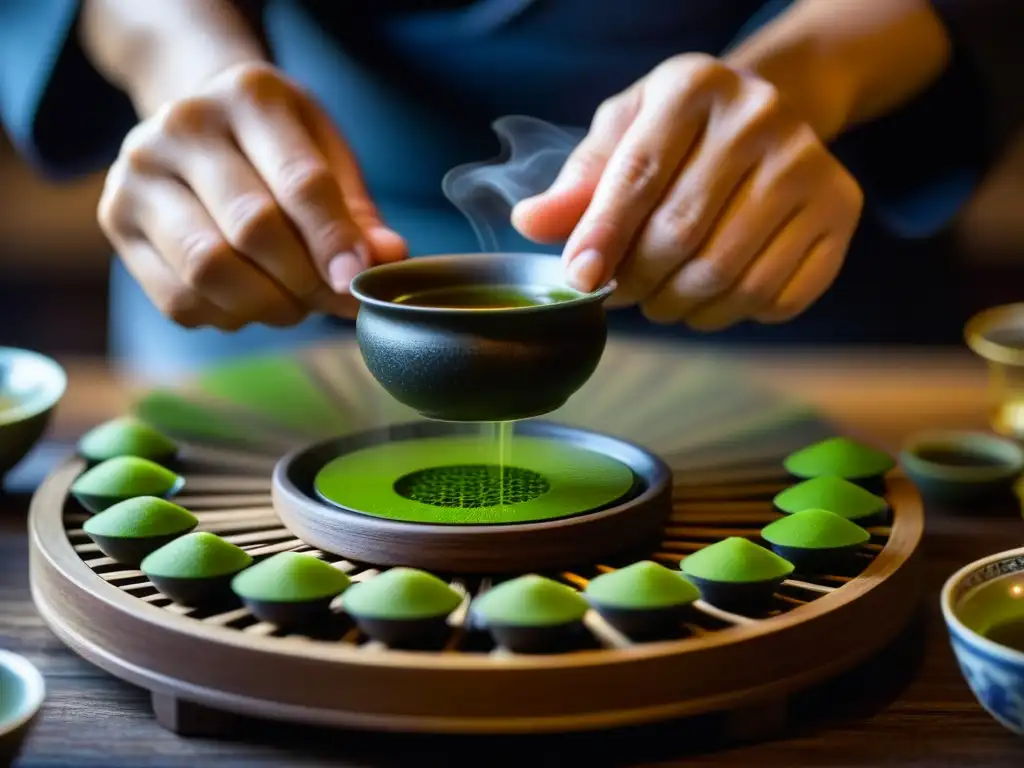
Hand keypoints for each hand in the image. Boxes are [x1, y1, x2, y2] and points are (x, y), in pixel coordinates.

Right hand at [98, 62, 405, 330]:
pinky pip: (179, 298)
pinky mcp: (117, 221)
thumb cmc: (278, 148)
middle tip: (330, 298)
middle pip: (253, 228)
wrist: (199, 128)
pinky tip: (250, 301)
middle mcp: (183, 125)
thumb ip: (358, 214)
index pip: (301, 182)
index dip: (334, 241)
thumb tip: (388, 260)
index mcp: (250, 96)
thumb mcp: (327, 158)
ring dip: (266, 304)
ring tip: (293, 302)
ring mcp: (139, 173)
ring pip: (209, 269)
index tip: (356, 280)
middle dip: (304, 280)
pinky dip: (228, 316)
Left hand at [512, 54, 862, 329]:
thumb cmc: (678, 133)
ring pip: (730, 276)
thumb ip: (578, 182)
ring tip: (662, 298)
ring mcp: (811, 165)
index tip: (579, 279)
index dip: (602, 237)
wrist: (767, 117)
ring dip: (680, 306)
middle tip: (622, 292)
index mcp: (694, 85)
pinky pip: (777, 297)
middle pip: (682, 234)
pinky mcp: (841, 210)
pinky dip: (733, 314)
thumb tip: (531, 224)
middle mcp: (761, 118)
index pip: (637, 176)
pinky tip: (712, 298)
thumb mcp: (622, 135)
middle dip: (638, 280)